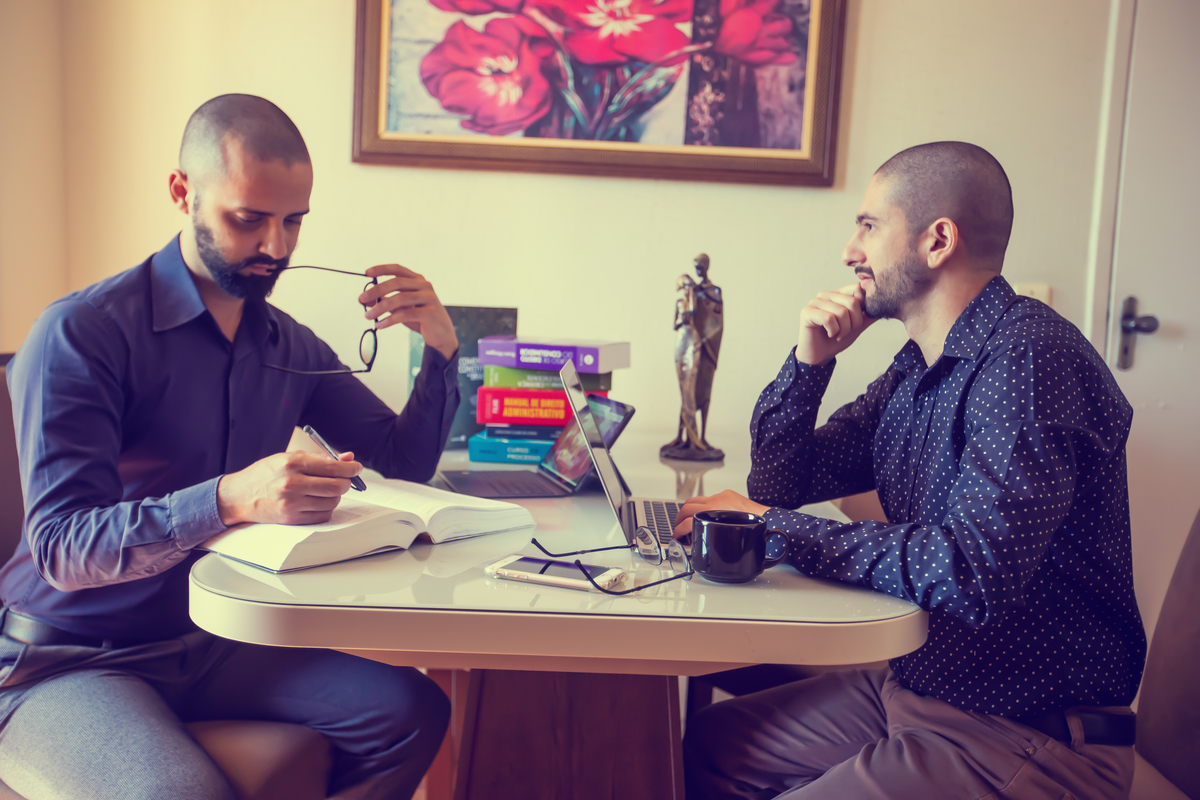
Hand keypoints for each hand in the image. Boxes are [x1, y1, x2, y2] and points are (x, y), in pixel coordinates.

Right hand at [217, 451, 361, 525]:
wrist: (239, 496)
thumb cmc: (266, 473)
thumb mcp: (290, 457)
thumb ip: (321, 457)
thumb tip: (349, 458)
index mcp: (293, 463)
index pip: (333, 468)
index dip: (351, 469)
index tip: (356, 468)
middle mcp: (292, 483)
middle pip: (337, 486)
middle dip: (346, 482)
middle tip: (344, 479)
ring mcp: (292, 503)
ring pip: (332, 502)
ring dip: (335, 496)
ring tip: (326, 490)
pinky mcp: (292, 519)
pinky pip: (323, 515)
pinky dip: (326, 508)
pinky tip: (318, 501)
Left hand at [360, 264, 457, 358]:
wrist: (440, 334)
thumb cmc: (419, 318)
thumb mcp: (401, 308)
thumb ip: (385, 301)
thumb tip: (364, 299)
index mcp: (418, 280)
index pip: (398, 269)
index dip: (382, 269)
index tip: (366, 272)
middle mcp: (425, 286)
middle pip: (397, 283)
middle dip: (376, 290)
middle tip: (361, 299)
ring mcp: (429, 298)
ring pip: (400, 299)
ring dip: (380, 308)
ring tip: (368, 316)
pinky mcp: (429, 313)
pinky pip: (405, 314)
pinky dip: (389, 320)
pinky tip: (380, 325)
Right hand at [672, 490, 770, 537]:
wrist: (770, 519)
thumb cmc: (755, 531)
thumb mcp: (730, 538)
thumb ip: (715, 538)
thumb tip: (706, 546)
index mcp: (715, 513)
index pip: (688, 520)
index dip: (679, 530)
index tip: (677, 536)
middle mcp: (716, 502)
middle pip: (687, 507)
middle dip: (679, 518)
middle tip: (678, 527)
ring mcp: (721, 496)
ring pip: (695, 500)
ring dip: (689, 510)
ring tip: (687, 519)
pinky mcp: (728, 493)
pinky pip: (709, 497)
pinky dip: (703, 505)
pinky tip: (705, 513)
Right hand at [795, 283, 874, 365]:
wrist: (819, 356)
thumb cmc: (835, 340)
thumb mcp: (857, 326)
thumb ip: (868, 315)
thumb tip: (885, 306)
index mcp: (837, 294)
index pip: (857, 288)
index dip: (862, 307)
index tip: (856, 322)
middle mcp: (825, 295)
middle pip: (852, 302)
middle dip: (854, 323)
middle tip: (846, 332)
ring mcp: (815, 302)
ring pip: (841, 312)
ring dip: (843, 330)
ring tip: (837, 335)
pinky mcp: (807, 312)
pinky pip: (829, 319)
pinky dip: (833, 331)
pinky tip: (829, 334)